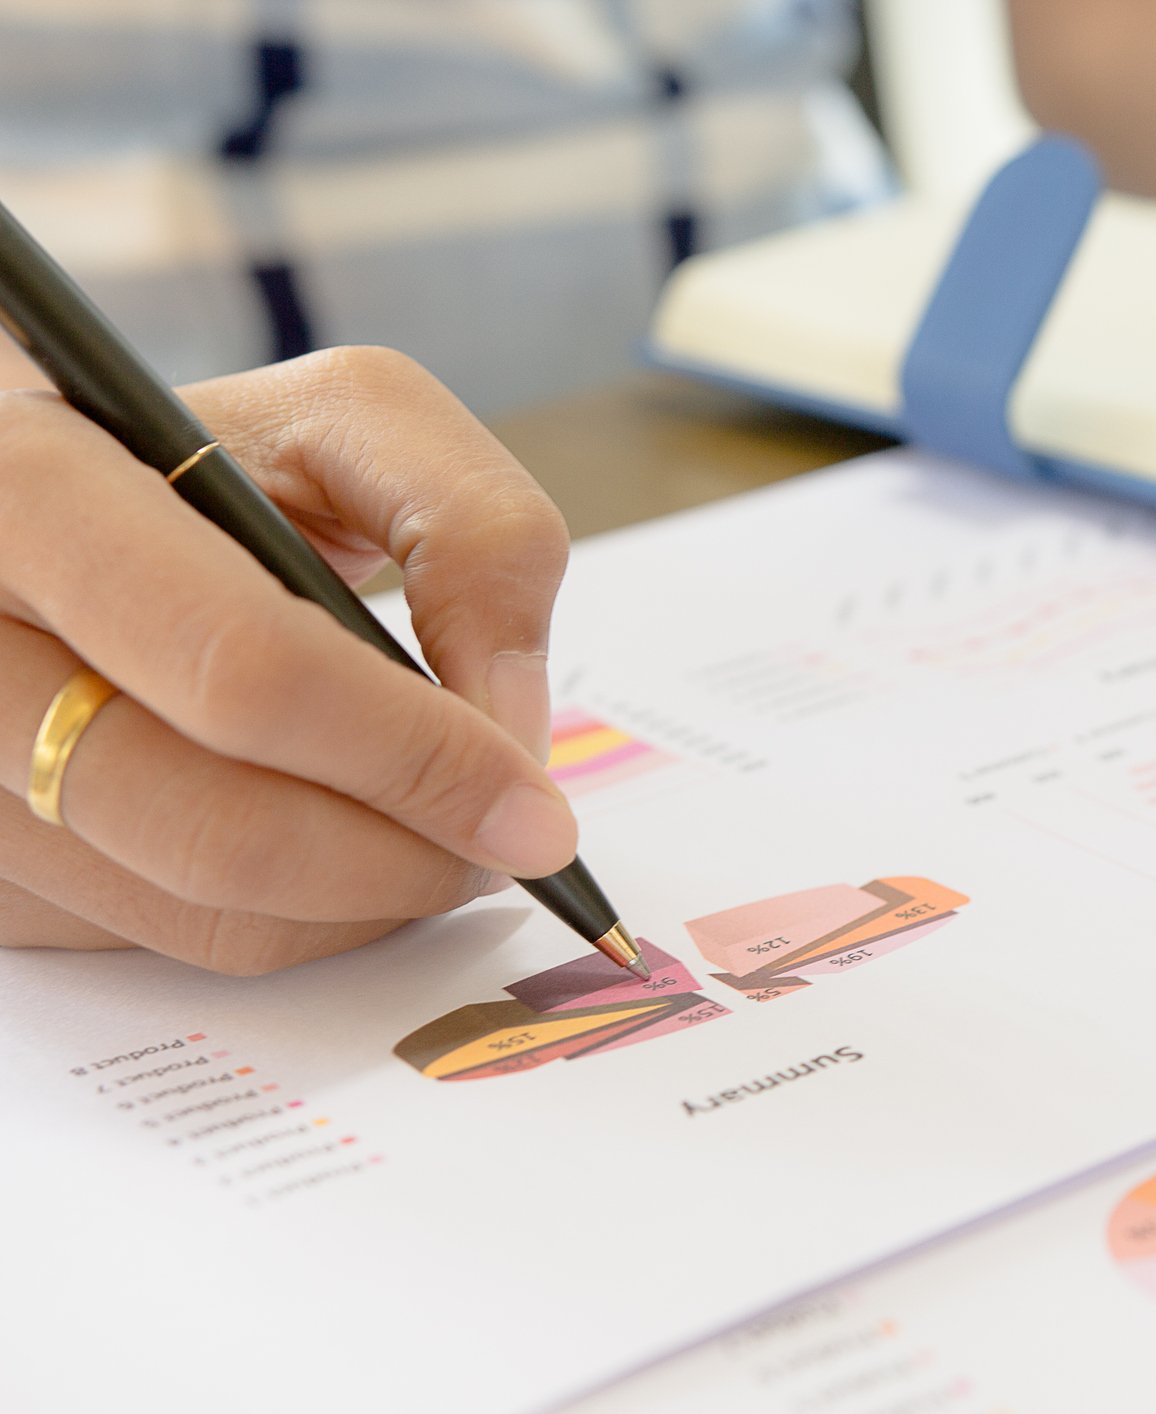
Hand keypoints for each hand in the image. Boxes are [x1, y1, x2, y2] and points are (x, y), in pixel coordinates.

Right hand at [0, 346, 574, 973]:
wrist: (56, 509)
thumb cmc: (216, 459)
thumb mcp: (355, 424)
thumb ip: (475, 532)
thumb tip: (511, 727)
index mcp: (31, 489)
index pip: (243, 668)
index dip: (413, 754)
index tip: (531, 808)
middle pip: (218, 827)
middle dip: (405, 857)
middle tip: (507, 849)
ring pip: (199, 914)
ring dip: (364, 903)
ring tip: (434, 832)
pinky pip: (166, 944)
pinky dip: (286, 913)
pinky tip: (318, 826)